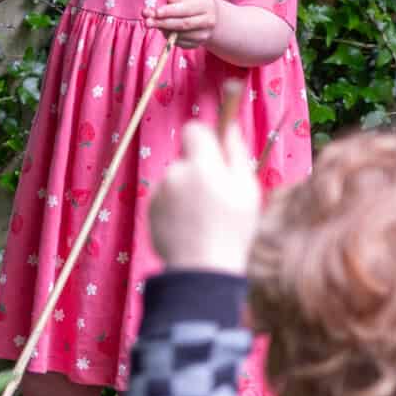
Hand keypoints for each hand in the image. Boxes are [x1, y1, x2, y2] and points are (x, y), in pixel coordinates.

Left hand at [149, 118, 262, 274]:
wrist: (201, 268)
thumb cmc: (232, 228)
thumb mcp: (247, 189)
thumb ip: (235, 153)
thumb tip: (229, 127)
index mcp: (200, 165)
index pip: (193, 130)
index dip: (205, 138)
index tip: (215, 153)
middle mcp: (174, 173)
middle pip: (186, 159)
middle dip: (199, 169)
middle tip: (216, 197)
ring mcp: (158, 191)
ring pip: (175, 179)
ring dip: (186, 189)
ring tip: (203, 216)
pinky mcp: (149, 209)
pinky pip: (165, 197)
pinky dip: (175, 206)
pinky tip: (188, 225)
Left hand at [151, 0, 219, 47]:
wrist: (211, 15)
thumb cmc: (194, 1)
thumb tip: (158, 10)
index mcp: (206, 5)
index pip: (186, 10)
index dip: (169, 12)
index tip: (155, 12)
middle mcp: (209, 21)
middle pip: (183, 25)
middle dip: (162, 23)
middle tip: (147, 22)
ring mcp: (204, 34)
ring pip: (180, 35)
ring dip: (163, 30)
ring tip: (153, 24)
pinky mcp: (198, 44)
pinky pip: (180, 43)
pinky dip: (168, 37)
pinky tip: (164, 29)